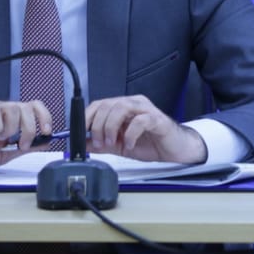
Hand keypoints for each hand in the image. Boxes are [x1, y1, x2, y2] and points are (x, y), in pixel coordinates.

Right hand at [0, 100, 53, 169]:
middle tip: (22, 144)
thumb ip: (25, 147)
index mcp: (13, 118)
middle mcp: (4, 111)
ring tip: (2, 140)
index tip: (47, 132)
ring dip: (12, 128)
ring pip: (12, 109)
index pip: (35, 106)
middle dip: (29, 128)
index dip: (44, 117)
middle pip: (26, 107)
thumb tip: (46, 142)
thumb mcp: (6, 153)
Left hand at [85, 94, 207, 163]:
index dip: (87, 117)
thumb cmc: (149, 143)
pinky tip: (129, 145)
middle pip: (108, 105)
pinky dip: (130, 134)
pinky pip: (140, 121)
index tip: (79, 133)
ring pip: (122, 107)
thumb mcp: (118, 145)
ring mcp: (146, 110)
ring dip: (111, 127)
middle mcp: (134, 104)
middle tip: (99, 142)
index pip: (99, 104)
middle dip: (98, 125)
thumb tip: (81, 143)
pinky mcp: (157, 119)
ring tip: (112, 143)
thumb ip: (100, 143)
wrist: (173, 150)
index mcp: (123, 107)